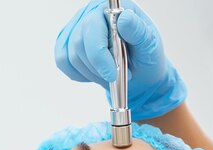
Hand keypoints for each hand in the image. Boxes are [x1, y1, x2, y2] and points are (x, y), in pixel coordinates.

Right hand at [55, 0, 186, 119]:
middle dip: (96, 67)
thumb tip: (124, 19)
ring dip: (90, 73)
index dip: (99, 53)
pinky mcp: (67, 44)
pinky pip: (62, 62)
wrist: (139, 72)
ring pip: (70, 56)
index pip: (93, 26)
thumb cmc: (145, 55)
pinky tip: (93, 74)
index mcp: (112, 9)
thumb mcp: (150, 44)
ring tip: (108, 76)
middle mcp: (90, 14)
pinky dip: (78, 74)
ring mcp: (76, 29)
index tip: (111, 74)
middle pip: (78, 43)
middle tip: (114, 77)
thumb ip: (138, 31)